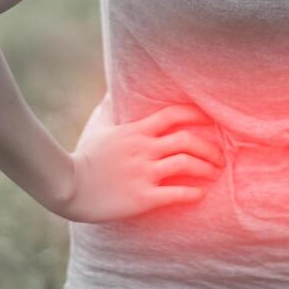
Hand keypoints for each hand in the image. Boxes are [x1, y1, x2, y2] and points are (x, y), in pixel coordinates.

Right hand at [60, 102, 225, 222]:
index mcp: (136, 132)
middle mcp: (144, 150)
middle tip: (220, 155)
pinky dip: (194, 193)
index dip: (195, 114)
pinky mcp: (143, 198)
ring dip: (206, 168)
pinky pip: (177, 194)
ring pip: (186, 164)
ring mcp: (144, 174)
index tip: (209, 119)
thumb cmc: (84, 156)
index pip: (172, 115)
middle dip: (209, 147)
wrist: (68, 186)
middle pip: (187, 140)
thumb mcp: (97, 126)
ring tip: (214, 173)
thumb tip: (113, 90)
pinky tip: (201, 194)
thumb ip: (109, 108)